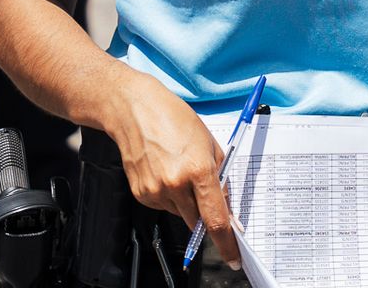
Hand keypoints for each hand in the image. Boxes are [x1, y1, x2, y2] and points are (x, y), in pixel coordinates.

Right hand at [110, 81, 240, 270]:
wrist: (134, 110)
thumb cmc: (174, 119)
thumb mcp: (209, 143)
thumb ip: (221, 177)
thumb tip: (227, 206)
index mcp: (198, 170)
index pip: (215, 219)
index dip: (227, 242)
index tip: (233, 256)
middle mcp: (176, 185)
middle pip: (198, 222)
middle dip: (206, 217)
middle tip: (204, 194)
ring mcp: (156, 191)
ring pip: (182, 214)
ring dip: (187, 202)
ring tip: (180, 170)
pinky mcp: (141, 195)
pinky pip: (164, 207)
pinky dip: (170, 197)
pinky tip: (166, 173)